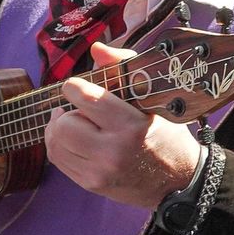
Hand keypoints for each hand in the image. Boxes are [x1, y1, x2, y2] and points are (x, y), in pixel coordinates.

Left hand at [45, 42, 201, 208]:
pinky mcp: (91, 184)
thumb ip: (123, 69)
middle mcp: (113, 152)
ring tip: (74, 123)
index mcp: (130, 126)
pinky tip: (74, 140)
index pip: (85, 99)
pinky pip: (58, 160)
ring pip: (55, 143)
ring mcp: (99, 172)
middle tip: (78, 110)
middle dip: (66, 111)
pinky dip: (60, 145)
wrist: (178, 181)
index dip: (74, 87)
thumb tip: (96, 50)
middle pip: (64, 124)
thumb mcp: (152, 99)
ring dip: (59, 128)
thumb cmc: (165, 134)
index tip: (77, 87)